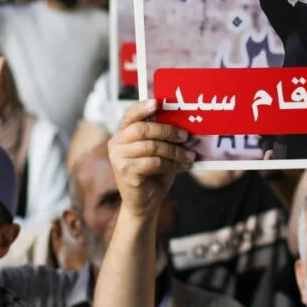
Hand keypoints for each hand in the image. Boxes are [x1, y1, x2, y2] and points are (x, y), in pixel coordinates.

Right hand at [108, 100, 196, 215]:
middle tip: (186, 136)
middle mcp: (116, 143)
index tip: (158, 102)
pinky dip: (172, 164)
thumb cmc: (154, 173)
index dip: (143, 107)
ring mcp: (118, 158)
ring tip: (189, 156)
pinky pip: (154, 162)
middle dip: (168, 130)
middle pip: (143, 129)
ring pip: (152, 147)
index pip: (130, 114)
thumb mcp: (158, 151)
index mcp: (123, 133)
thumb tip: (185, 124)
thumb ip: (162, 136)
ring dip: (175, 151)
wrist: (145, 203)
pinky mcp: (126, 172)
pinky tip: (183, 166)